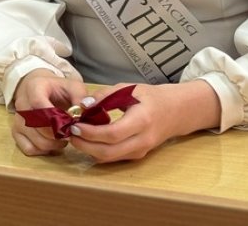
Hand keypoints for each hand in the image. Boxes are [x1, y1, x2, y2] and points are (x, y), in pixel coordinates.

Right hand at [11, 70, 90, 156]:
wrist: (41, 89)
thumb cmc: (59, 89)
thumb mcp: (73, 87)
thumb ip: (81, 97)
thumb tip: (85, 109)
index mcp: (34, 87)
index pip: (38, 104)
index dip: (55, 118)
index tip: (70, 124)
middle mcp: (21, 103)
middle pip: (38, 126)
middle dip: (59, 133)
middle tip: (71, 132)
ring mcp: (17, 119)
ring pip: (36, 140)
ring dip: (54, 143)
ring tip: (63, 137)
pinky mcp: (16, 132)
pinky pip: (29, 149)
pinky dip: (43, 150)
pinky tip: (51, 142)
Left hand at [65, 80, 220, 162]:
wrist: (176, 112)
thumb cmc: (151, 97)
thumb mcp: (129, 88)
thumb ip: (105, 95)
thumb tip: (83, 105)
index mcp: (142, 121)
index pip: (112, 134)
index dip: (91, 132)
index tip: (75, 124)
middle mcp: (142, 140)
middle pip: (109, 152)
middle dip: (85, 146)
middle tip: (70, 134)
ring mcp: (141, 151)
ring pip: (110, 158)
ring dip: (89, 150)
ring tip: (75, 136)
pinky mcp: (137, 155)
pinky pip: (114, 158)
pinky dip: (98, 151)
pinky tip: (88, 140)